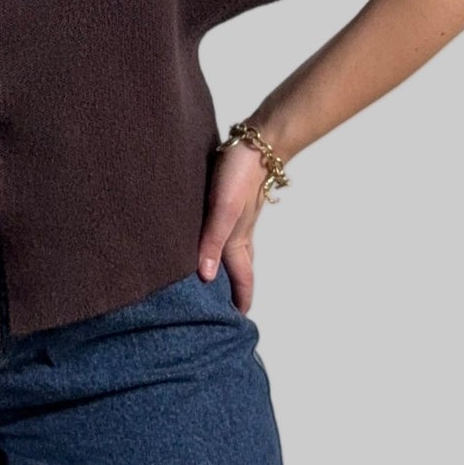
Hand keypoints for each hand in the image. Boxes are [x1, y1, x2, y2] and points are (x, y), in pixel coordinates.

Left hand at [198, 137, 275, 315]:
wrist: (256, 142)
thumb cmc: (240, 174)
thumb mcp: (222, 209)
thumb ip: (213, 240)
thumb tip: (207, 278)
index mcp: (237, 240)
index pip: (241, 279)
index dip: (240, 300)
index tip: (237, 322)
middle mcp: (238, 233)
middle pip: (238, 269)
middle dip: (233, 289)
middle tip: (223, 309)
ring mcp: (236, 218)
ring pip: (231, 251)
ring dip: (225, 268)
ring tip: (213, 281)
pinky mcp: (230, 202)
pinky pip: (224, 232)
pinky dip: (217, 244)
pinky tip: (207, 239)